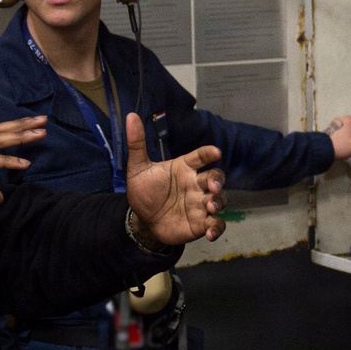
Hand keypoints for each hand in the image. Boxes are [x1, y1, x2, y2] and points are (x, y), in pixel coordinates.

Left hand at [124, 113, 226, 246]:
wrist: (142, 219)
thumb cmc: (144, 191)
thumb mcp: (137, 168)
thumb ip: (137, 144)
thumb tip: (130, 116)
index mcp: (184, 168)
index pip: (200, 157)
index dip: (208, 153)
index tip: (214, 152)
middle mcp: (196, 184)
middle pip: (215, 177)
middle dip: (217, 180)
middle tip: (212, 185)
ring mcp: (200, 204)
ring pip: (220, 199)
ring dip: (219, 202)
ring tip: (210, 207)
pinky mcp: (201, 223)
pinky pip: (216, 224)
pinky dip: (217, 228)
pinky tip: (210, 233)